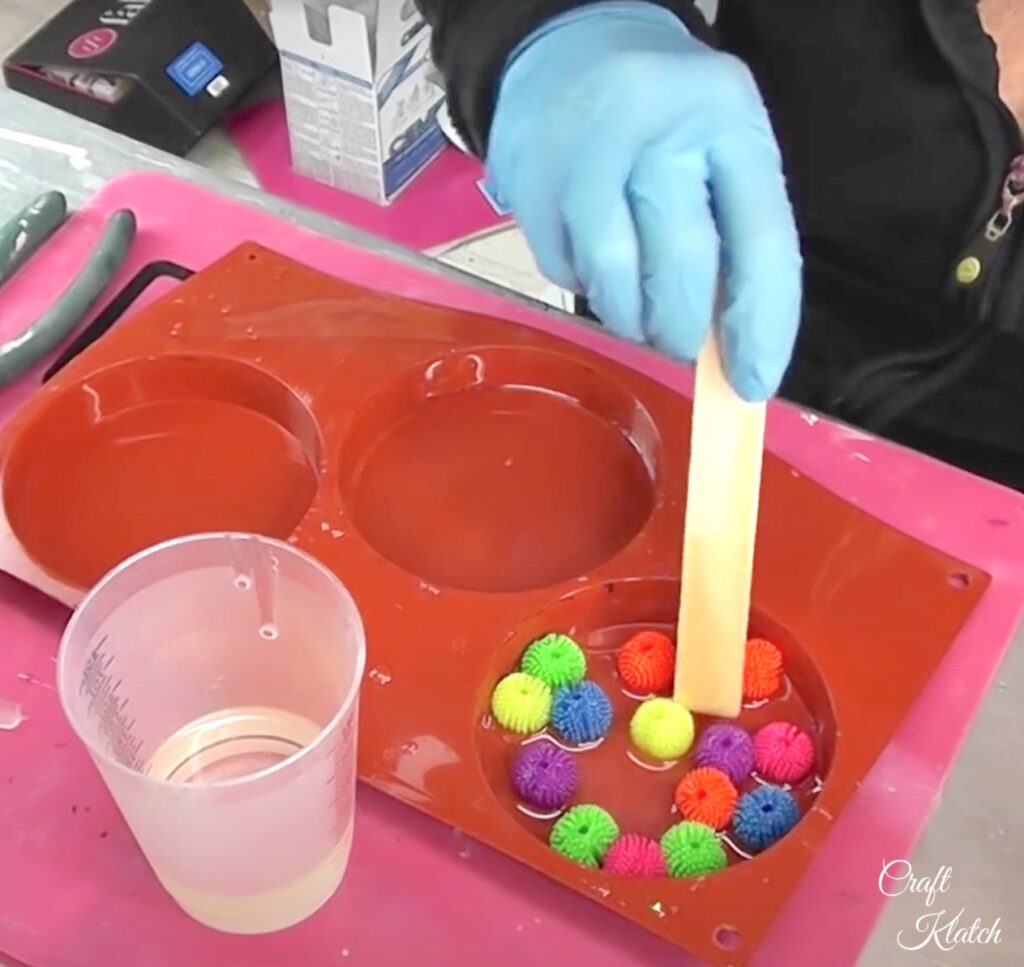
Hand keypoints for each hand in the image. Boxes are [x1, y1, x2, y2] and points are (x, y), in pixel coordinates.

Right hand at [487, 1, 801, 400]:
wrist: (569, 47)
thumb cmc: (664, 115)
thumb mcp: (720, 147)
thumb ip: (732, 234)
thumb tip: (728, 346)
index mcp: (728, 117)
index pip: (761, 238)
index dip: (761, 324)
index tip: (753, 384)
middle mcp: (658, 125)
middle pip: (681, 261)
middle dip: (683, 327)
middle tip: (680, 345)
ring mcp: (585, 150)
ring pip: (613, 274)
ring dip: (630, 318)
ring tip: (637, 313)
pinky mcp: (529, 178)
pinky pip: (561, 269)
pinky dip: (584, 288)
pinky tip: (595, 266)